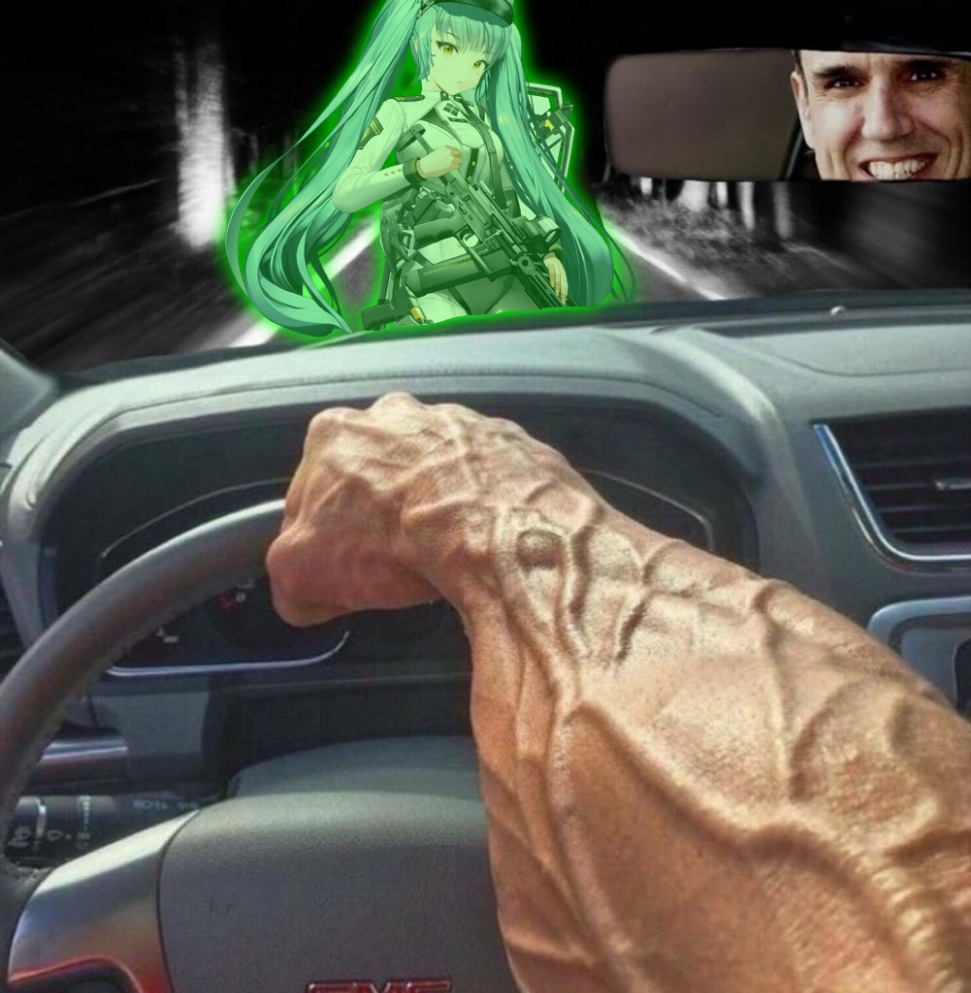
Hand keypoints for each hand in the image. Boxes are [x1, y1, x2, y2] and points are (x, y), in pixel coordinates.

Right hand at [265, 393, 587, 626]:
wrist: (492, 530)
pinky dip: (481, 505)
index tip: (337, 566)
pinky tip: (481, 541)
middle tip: (392, 561)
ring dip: (432, 503)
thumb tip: (303, 597)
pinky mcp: (508, 443)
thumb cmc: (393, 539)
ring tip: (441, 553)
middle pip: (375, 473)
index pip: (310, 489)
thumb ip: (289, 578)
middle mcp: (396, 414)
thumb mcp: (303, 575)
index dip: (320, 535)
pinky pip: (486, 479)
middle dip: (379, 512)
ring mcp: (457, 422)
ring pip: (433, 471)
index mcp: (335, 433)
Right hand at [416, 144, 461, 178]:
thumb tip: (449, 155)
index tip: (455, 156)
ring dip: (457, 163)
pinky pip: (458, 166)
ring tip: (453, 165)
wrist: (426, 166)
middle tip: (455, 161)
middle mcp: (449, 152)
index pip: (455, 149)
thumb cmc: (430, 160)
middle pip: (459, 154)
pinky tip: (451, 168)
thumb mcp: (438, 151)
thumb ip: (445, 152)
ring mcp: (451, 158)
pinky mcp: (452, 165)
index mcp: (445, 147)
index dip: (455, 153)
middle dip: (458, 157)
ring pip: (460, 160)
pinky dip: (455, 168)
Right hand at [543, 254, 567, 303]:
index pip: (565, 285)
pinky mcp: (551, 264)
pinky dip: (552, 278)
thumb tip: (556, 291)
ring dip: (558, 286)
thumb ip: (557, 280)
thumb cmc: (552, 266)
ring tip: (557, 293)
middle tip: (562, 299)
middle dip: (563, 291)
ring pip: (559, 277)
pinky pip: (552, 272)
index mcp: (563, 274)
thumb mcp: (556, 272)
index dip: (565, 293)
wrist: (550, 254)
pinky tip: (552, 284)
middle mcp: (561, 271)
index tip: (563, 301)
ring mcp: (557, 267)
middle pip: (563, 282)